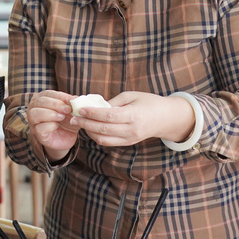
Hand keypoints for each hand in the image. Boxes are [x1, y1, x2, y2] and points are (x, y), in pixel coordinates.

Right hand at [26, 90, 79, 154]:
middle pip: (40, 102)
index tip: (72, 100)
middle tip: (67, 109)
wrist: (67, 137)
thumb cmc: (66, 120)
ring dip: (51, 114)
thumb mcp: (71, 110)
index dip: (60, 96)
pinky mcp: (37, 133)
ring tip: (62, 117)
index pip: (48, 94)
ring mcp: (33, 121)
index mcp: (42, 99)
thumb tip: (76, 98)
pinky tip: (57, 126)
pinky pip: (39, 128)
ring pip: (35, 114)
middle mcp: (34, 108)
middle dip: (55, 104)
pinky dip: (50, 126)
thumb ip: (72, 103)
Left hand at [71, 90, 188, 146]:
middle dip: (85, 124)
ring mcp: (130, 139)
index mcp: (134, 115)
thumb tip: (94, 105)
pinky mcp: (128, 143)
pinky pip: (108, 142)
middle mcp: (131, 130)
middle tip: (73, 118)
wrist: (165, 118)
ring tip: (80, 123)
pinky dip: (97, 136)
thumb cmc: (148, 102)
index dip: (92, 113)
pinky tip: (90, 128)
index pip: (109, 116)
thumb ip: (113, 102)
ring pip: (104, 140)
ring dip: (89, 132)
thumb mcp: (131, 96)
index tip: (80, 109)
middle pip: (103, 129)